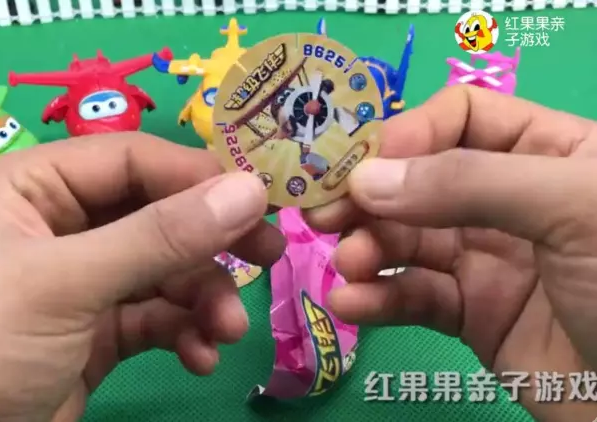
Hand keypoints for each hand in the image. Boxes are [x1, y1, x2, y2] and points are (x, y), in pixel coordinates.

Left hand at [0, 133, 284, 421]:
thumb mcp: (65, 283)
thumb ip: (158, 237)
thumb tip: (248, 190)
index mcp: (28, 187)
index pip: (128, 160)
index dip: (194, 174)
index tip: (259, 199)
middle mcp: (54, 227)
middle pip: (152, 216)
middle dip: (207, 243)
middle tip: (268, 256)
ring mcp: (75, 283)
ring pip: (160, 272)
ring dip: (201, 298)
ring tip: (226, 331)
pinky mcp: (91, 333)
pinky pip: (152, 318)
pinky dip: (181, 333)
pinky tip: (199, 357)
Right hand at [304, 86, 596, 419]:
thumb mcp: (572, 208)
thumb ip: (470, 183)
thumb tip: (367, 178)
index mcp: (548, 152)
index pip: (461, 117)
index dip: (411, 135)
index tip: (366, 168)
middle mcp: (510, 199)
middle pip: (420, 179)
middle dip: (370, 195)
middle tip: (323, 215)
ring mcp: (489, 259)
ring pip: (408, 239)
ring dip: (366, 247)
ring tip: (347, 265)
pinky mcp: (472, 315)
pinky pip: (413, 297)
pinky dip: (376, 299)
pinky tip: (352, 304)